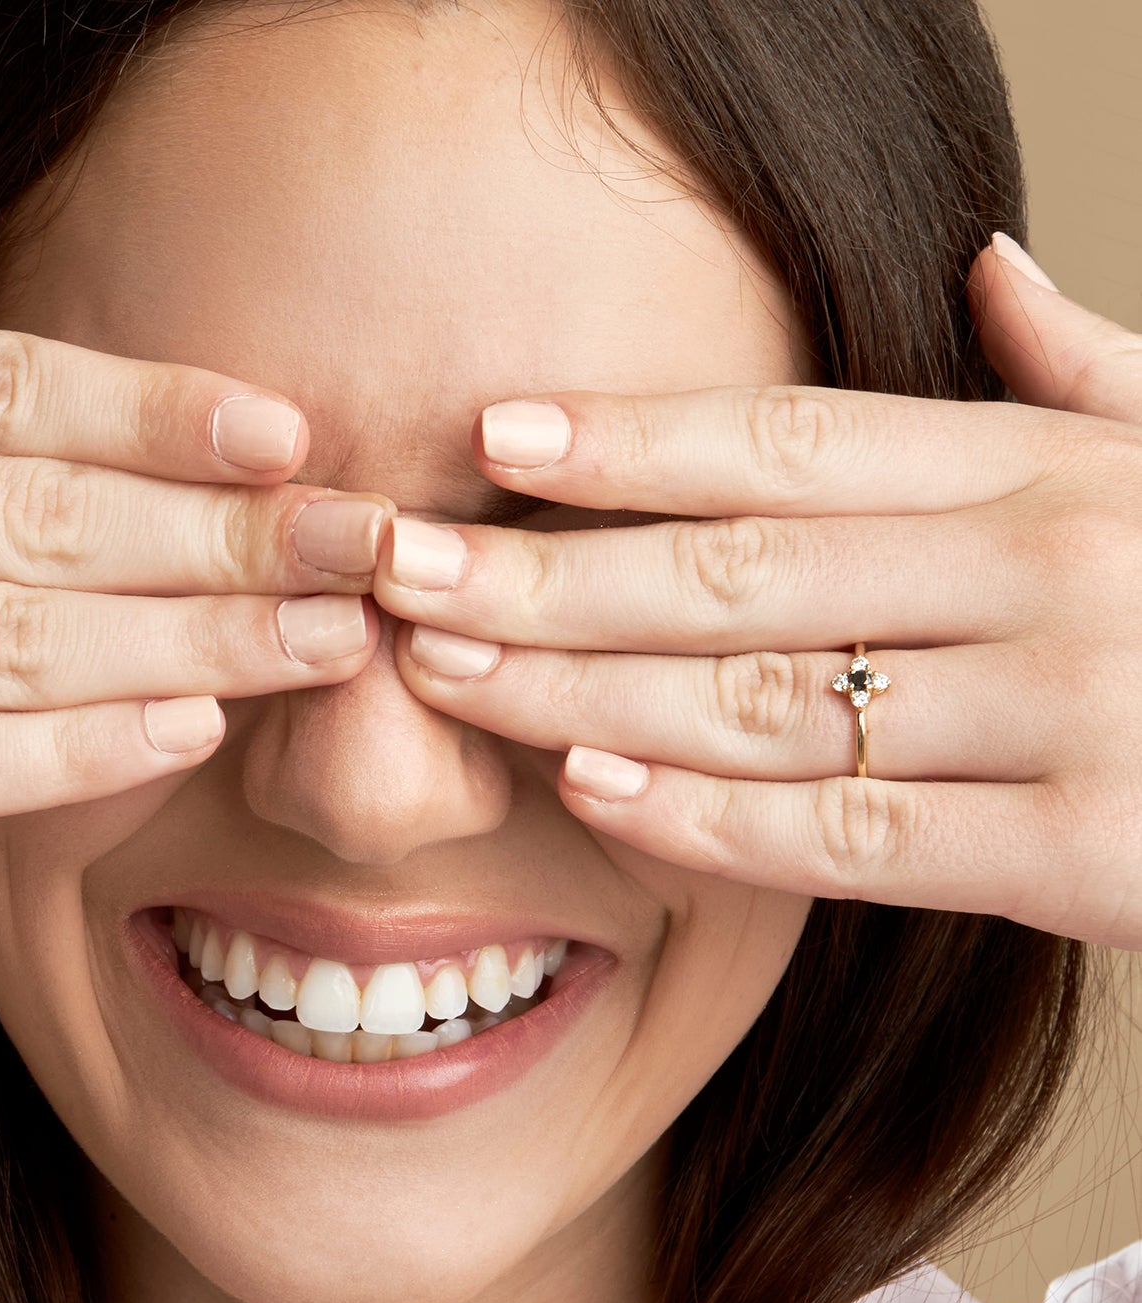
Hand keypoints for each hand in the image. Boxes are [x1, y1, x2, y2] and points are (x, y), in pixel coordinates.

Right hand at [0, 317, 387, 871]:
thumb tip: (94, 475)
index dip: (154, 408)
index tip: (287, 433)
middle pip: (39, 513)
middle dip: (223, 535)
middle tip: (363, 545)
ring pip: (10, 635)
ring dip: (191, 638)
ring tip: (323, 637)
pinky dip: (70, 747)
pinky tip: (188, 726)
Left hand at [374, 238, 1141, 950]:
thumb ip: (1088, 374)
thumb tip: (991, 266)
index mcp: (1050, 472)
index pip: (797, 441)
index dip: (635, 437)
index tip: (493, 437)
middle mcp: (1049, 576)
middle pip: (740, 571)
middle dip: (551, 575)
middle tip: (401, 572)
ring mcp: (1070, 719)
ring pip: (768, 706)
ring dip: (585, 695)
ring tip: (450, 677)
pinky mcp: (1090, 864)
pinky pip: (855, 840)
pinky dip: (714, 822)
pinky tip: (594, 795)